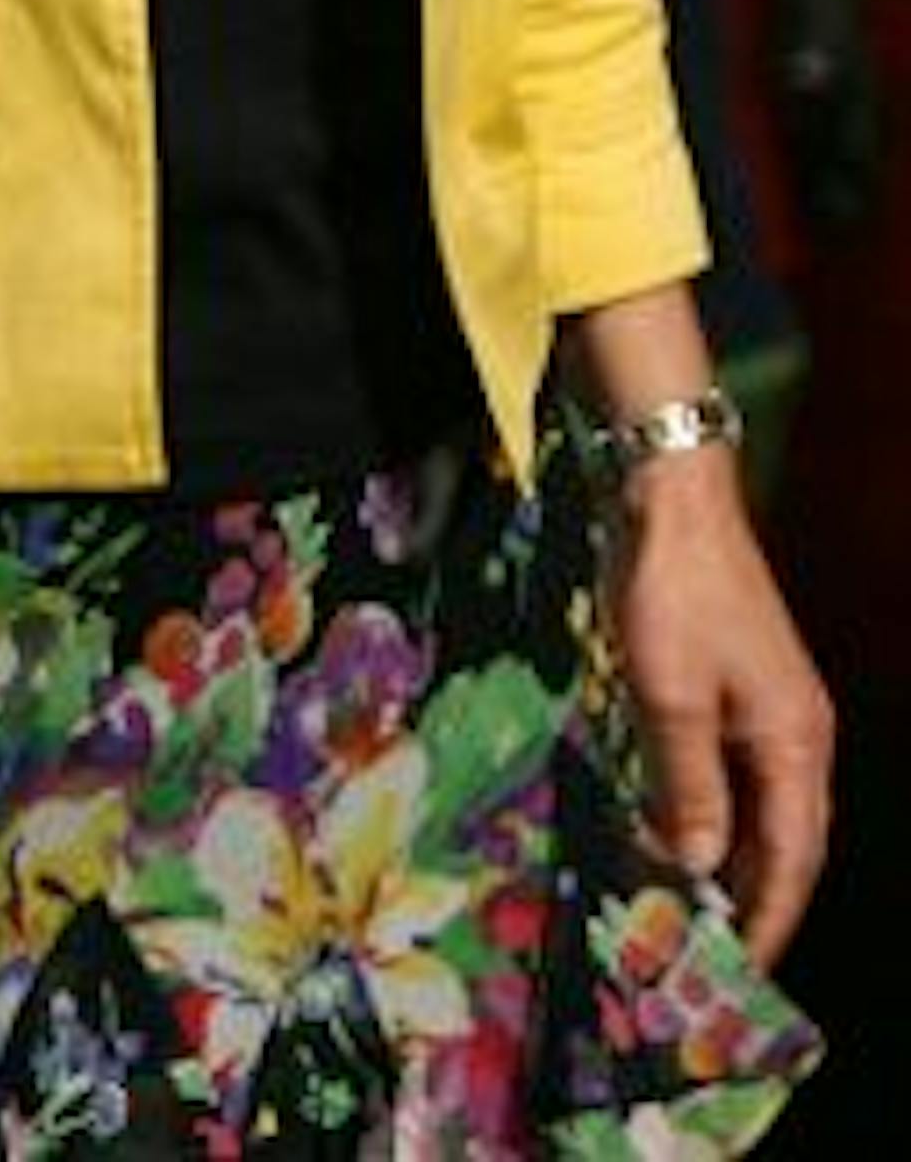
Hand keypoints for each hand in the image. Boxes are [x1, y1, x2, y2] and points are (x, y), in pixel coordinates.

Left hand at [606, 452, 834, 970]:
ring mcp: (768, 707)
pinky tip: (672, 829)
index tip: (739, 970)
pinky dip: (709, 809)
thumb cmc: (674, 592)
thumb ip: (688, 788)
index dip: (768, 917)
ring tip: (683, 905)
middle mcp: (796, 732)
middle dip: (752, 898)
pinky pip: (733, 771)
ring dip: (728, 856)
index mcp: (796, 742)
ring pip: (758, 808)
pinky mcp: (736, 685)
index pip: (793, 858)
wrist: (672, 497)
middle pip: (785, 840)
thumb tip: (700, 867)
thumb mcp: (670, 697)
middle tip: (704, 951)